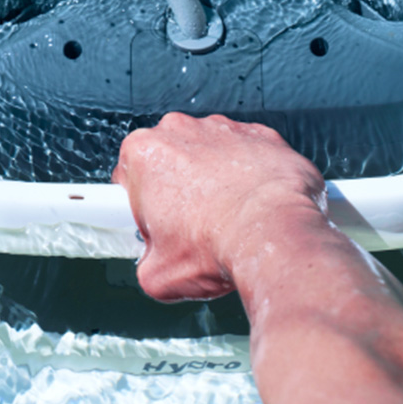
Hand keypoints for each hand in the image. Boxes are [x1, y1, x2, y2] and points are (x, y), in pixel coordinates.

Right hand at [112, 113, 326, 301]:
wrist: (274, 238)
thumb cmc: (216, 249)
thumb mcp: (156, 275)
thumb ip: (146, 260)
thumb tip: (156, 262)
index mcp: (143, 153)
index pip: (128, 177)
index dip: (142, 207)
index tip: (156, 222)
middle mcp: (180, 130)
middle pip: (169, 161)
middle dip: (177, 191)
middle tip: (191, 229)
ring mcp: (223, 128)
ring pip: (210, 154)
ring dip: (215, 180)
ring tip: (228, 220)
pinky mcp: (261, 136)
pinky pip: (249, 154)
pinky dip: (250, 175)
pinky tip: (255, 205)